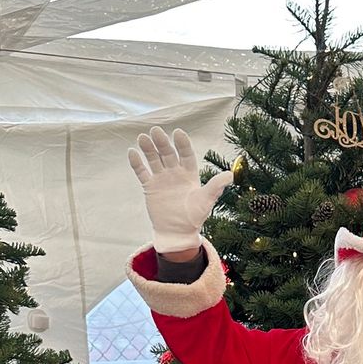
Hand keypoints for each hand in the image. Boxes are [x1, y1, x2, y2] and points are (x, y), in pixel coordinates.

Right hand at [127, 126, 232, 254]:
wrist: (177, 232)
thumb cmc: (194, 217)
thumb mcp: (206, 201)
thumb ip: (215, 186)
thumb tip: (230, 175)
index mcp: (189, 174)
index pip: (186, 154)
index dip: (182, 144)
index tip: (178, 133)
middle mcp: (175, 173)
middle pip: (167, 153)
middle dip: (162, 142)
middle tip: (156, 131)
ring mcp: (161, 179)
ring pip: (154, 159)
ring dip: (148, 149)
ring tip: (142, 137)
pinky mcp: (150, 187)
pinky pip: (142, 172)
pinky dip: (137, 163)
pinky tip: (132, 152)